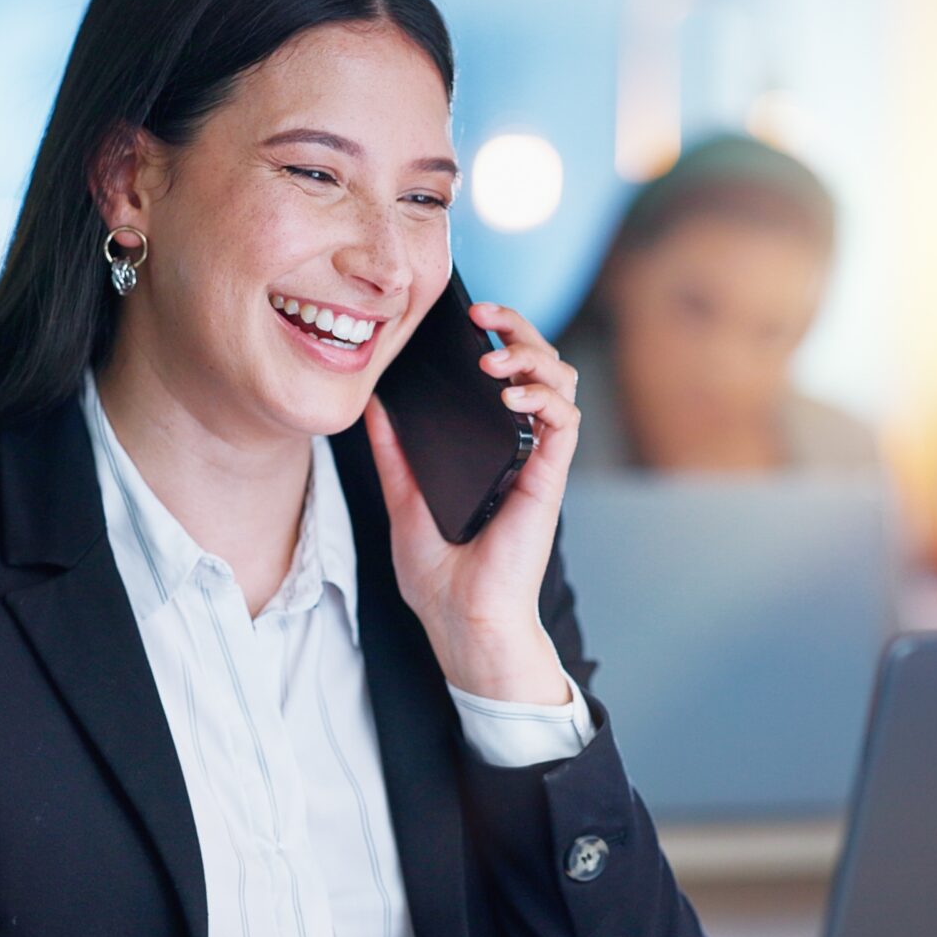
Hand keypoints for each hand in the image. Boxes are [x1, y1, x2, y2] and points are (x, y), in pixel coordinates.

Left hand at [362, 302, 582, 703]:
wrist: (460, 622)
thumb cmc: (440, 576)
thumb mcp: (403, 501)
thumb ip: (394, 454)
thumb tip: (372, 405)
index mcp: (491, 447)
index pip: (509, 373)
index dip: (496, 335)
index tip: (464, 317)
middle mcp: (520, 448)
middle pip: (541, 364)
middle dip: (518, 327)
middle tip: (482, 313)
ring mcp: (538, 462)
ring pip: (562, 383)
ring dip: (533, 355)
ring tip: (494, 358)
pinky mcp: (548, 481)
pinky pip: (564, 423)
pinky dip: (544, 399)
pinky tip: (512, 396)